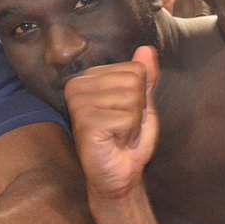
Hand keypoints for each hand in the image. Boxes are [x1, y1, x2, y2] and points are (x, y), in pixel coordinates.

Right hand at [64, 45, 159, 203]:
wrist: (119, 174)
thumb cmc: (128, 140)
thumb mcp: (142, 103)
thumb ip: (144, 76)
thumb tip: (146, 49)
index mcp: (89, 76)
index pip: (136, 68)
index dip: (140, 96)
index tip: (126, 114)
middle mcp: (78, 85)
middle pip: (135, 81)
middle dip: (138, 109)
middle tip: (123, 127)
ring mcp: (79, 103)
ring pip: (132, 98)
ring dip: (134, 123)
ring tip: (119, 134)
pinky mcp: (85, 122)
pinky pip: (127, 118)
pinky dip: (129, 134)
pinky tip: (115, 142)